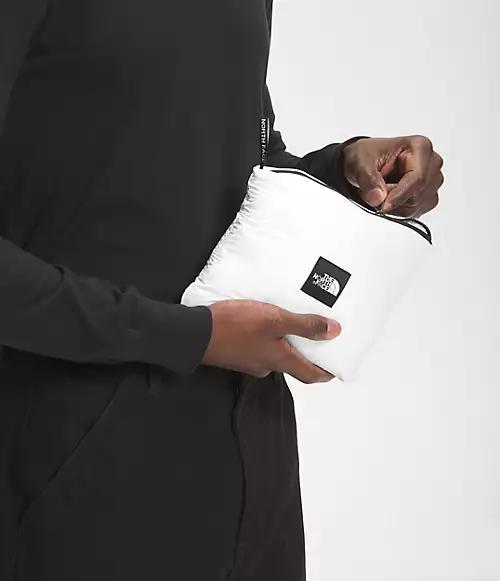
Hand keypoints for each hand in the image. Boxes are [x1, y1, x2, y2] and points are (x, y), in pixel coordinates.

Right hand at [201, 299, 341, 383]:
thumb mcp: (275, 319)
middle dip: (307, 355)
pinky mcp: (237, 354)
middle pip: (293, 365)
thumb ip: (304, 325)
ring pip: (275, 356)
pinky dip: (269, 340)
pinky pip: (260, 349)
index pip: (310, 375)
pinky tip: (266, 324)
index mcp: (280, 361)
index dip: (326, 372)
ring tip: (293, 325)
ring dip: (287, 345)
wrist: (195, 334)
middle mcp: (267, 366)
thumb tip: (335, 331)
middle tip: (317, 338)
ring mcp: (250, 362)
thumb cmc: (236, 326)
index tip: (336, 365)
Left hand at [342, 136, 443, 217]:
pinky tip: (389, 198)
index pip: (418, 178)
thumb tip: (377, 198)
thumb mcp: (359, 163)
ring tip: (381, 191)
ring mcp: (433, 180)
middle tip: (374, 191)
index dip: (399, 195)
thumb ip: (368, 180)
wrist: (365, 162)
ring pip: (416, 206)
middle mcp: (431, 163)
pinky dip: (398, 210)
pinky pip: (415, 212)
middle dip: (392, 199)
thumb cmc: (366, 156)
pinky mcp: (428, 196)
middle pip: (417, 195)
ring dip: (394, 206)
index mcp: (420, 147)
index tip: (382, 206)